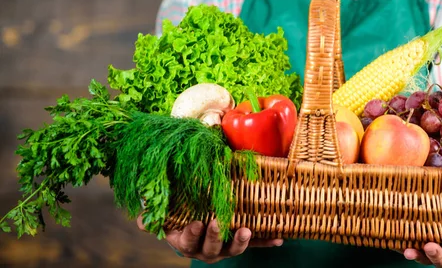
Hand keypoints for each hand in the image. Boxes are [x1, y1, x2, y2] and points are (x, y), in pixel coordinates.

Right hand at [137, 216, 283, 263]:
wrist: (197, 220)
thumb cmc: (178, 214)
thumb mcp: (164, 214)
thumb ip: (152, 216)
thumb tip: (140, 220)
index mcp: (186, 241)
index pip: (188, 241)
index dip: (191, 235)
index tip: (195, 223)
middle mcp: (206, 248)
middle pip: (211, 248)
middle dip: (214, 237)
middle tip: (217, 222)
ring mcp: (225, 247)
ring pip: (233, 249)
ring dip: (241, 242)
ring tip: (246, 230)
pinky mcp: (241, 241)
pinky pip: (255, 243)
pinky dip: (267, 241)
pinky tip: (279, 240)